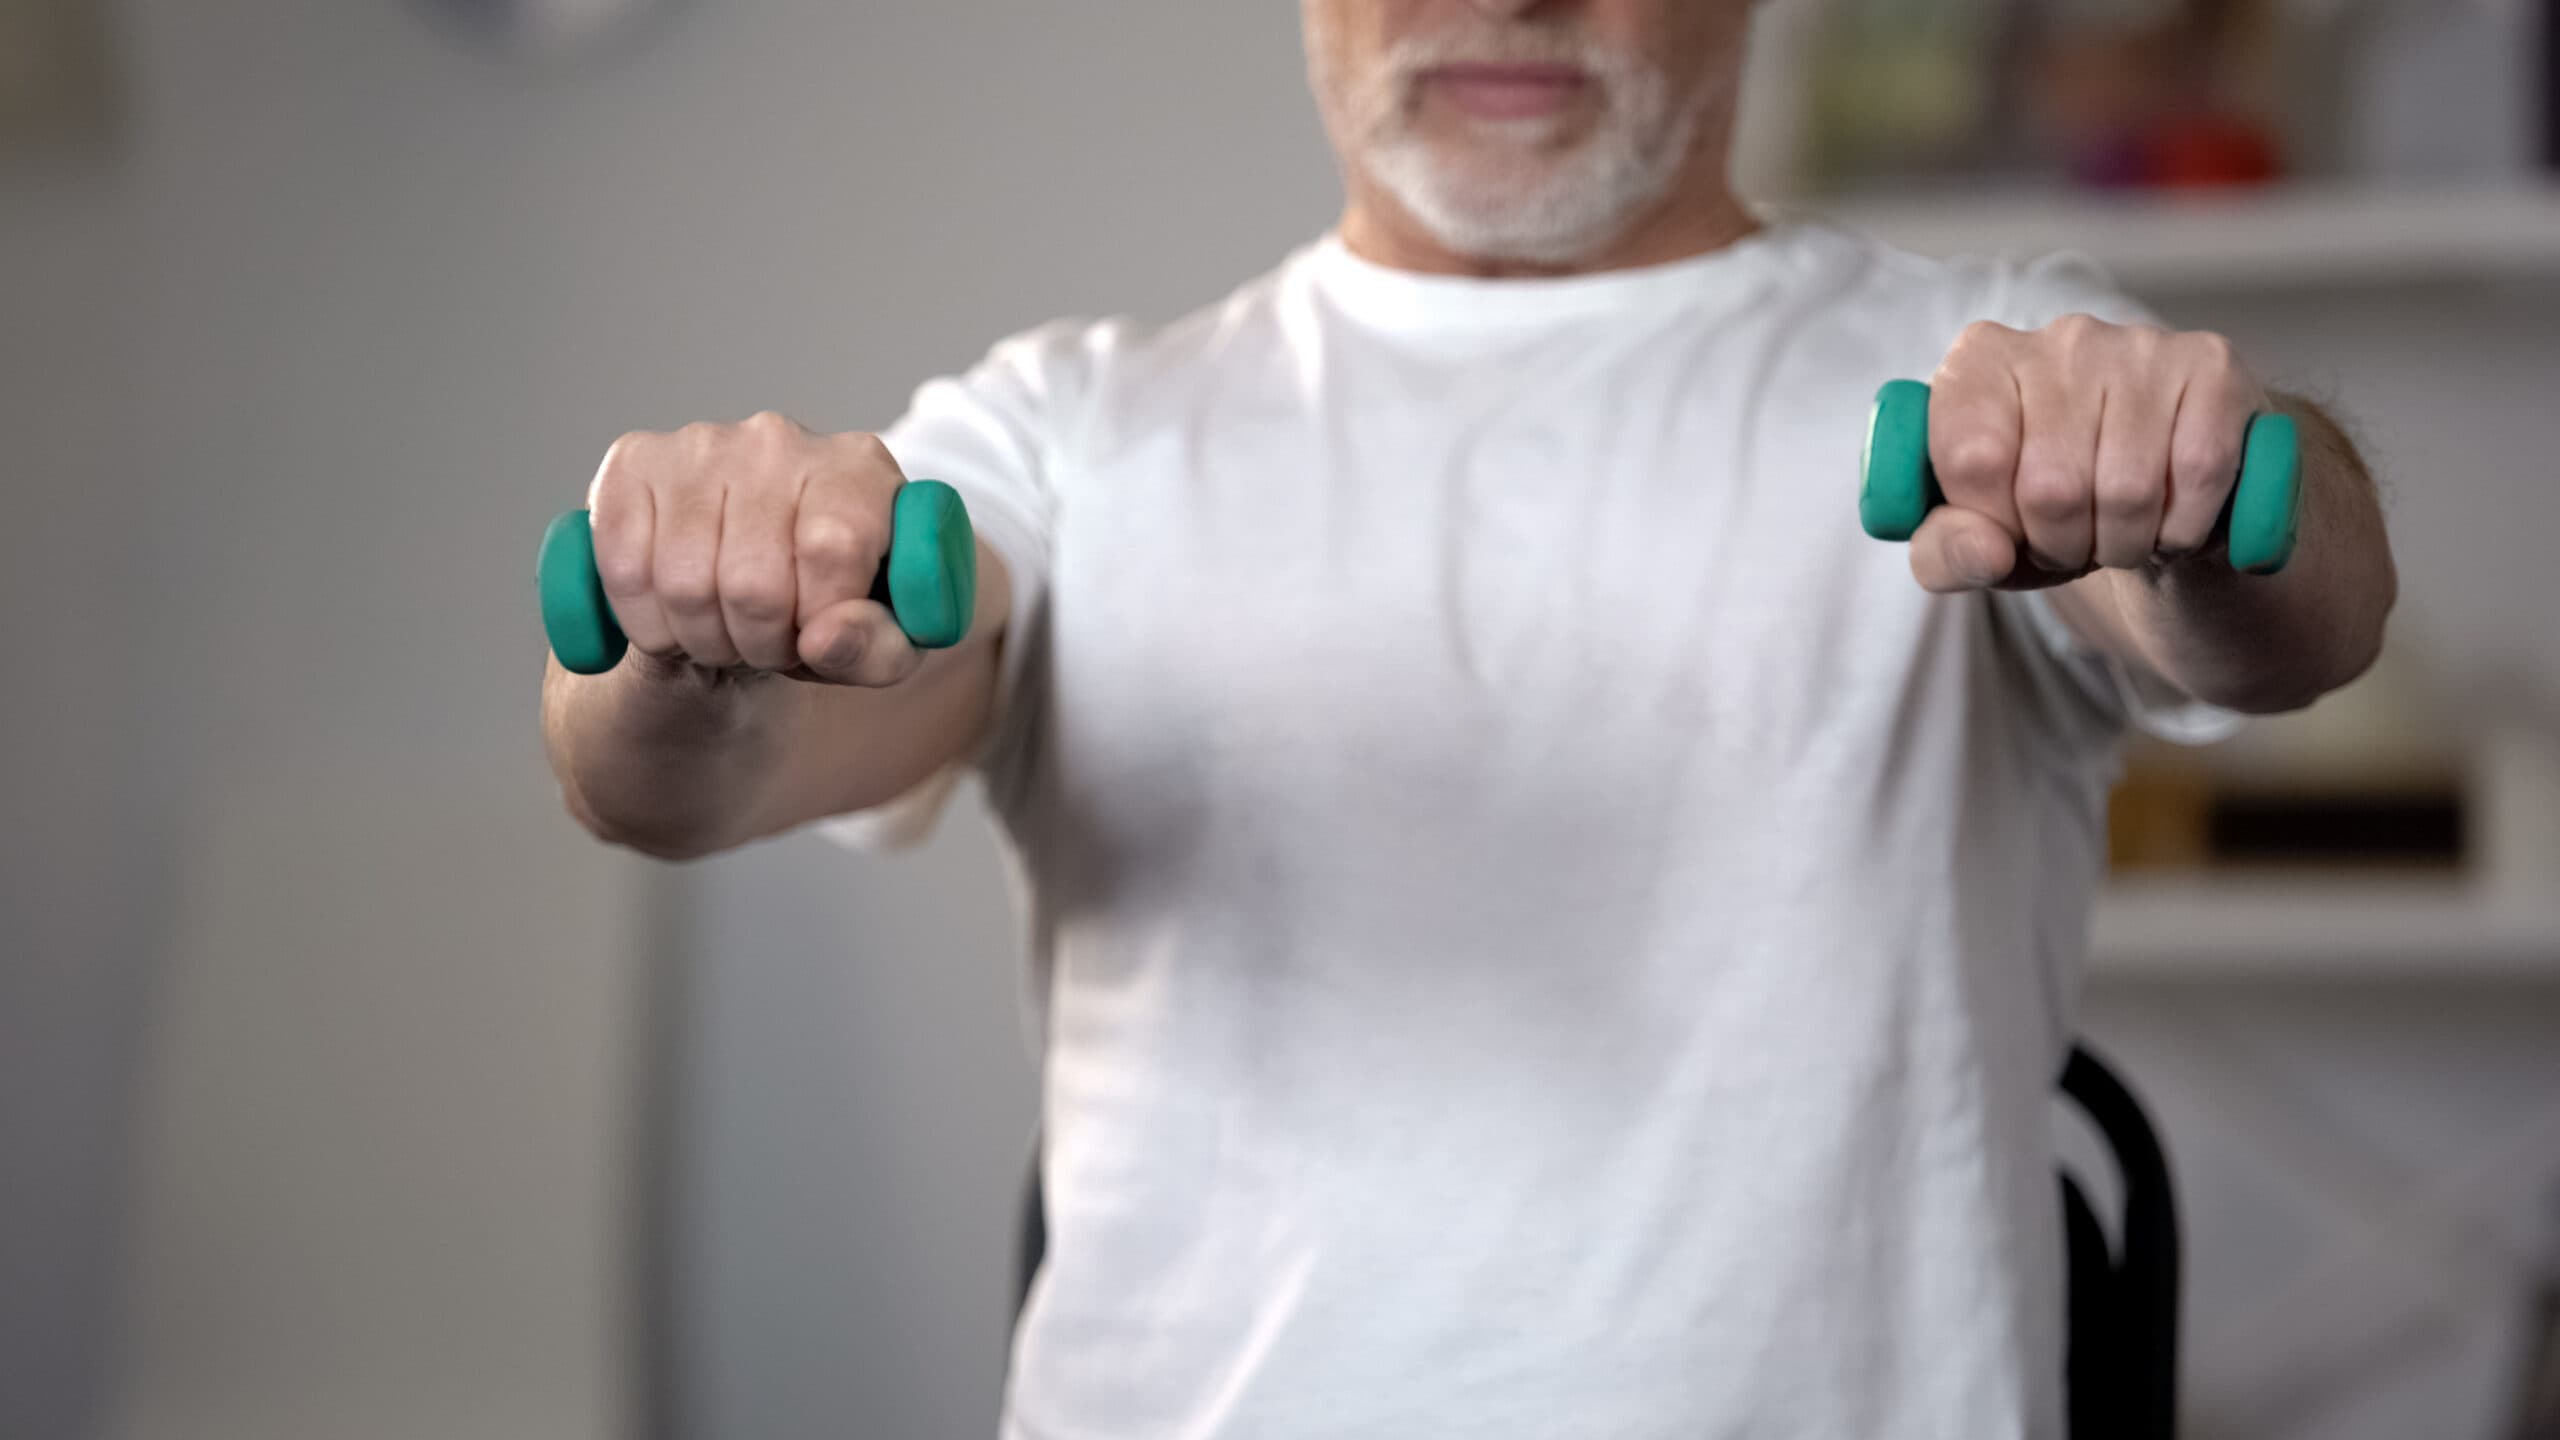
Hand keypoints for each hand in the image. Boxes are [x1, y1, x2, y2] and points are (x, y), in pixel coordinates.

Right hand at [584, 411, 924, 686]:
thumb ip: (877, 647)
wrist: (751, 589)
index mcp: (859, 470)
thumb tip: (826, 637)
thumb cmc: (827, 609)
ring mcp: (701, 443)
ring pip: (684, 585)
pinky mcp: (632, 461)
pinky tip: (675, 615)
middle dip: (758, 644)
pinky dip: (647, 623)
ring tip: (726, 631)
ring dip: (702, 640)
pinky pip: (623, 569)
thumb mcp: (880, 646)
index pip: (833, 548)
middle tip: (766, 644)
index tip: (818, 635)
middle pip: (753, 583)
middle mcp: (780, 440)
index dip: (820, 621)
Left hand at [1909, 315, 2273, 592]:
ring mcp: (2139, 345)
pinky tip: (2172, 517)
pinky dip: (2185, 526)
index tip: (2009, 527)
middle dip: (2062, 546)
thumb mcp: (1974, 540)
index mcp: (1979, 363)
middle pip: (2052, 487)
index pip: (1973, 461)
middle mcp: (2058, 339)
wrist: (2155, 488)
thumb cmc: (2045, 509)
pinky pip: (2201, 473)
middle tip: (2073, 540)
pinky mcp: (2212, 366)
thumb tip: (1986, 552)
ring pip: (2129, 490)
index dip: (1995, 524)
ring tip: (2120, 530)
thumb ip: (1946, 551)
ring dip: (2125, 544)